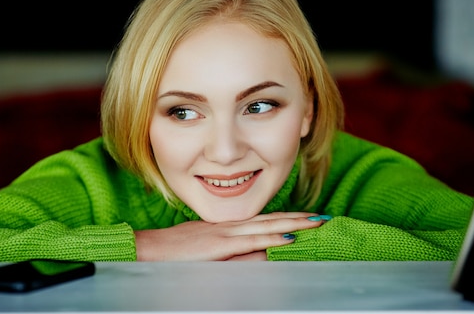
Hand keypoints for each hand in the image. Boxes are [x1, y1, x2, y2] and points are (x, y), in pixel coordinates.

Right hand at [134, 212, 326, 260]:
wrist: (151, 249)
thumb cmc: (174, 251)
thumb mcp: (205, 249)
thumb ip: (228, 251)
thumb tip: (254, 255)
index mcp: (228, 227)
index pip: (264, 221)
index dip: (287, 218)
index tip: (307, 217)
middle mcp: (232, 226)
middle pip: (272, 220)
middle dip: (299, 218)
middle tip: (322, 217)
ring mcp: (227, 233)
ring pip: (268, 226)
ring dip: (294, 224)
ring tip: (316, 222)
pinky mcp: (221, 245)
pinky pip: (252, 241)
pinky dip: (273, 239)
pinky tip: (289, 239)